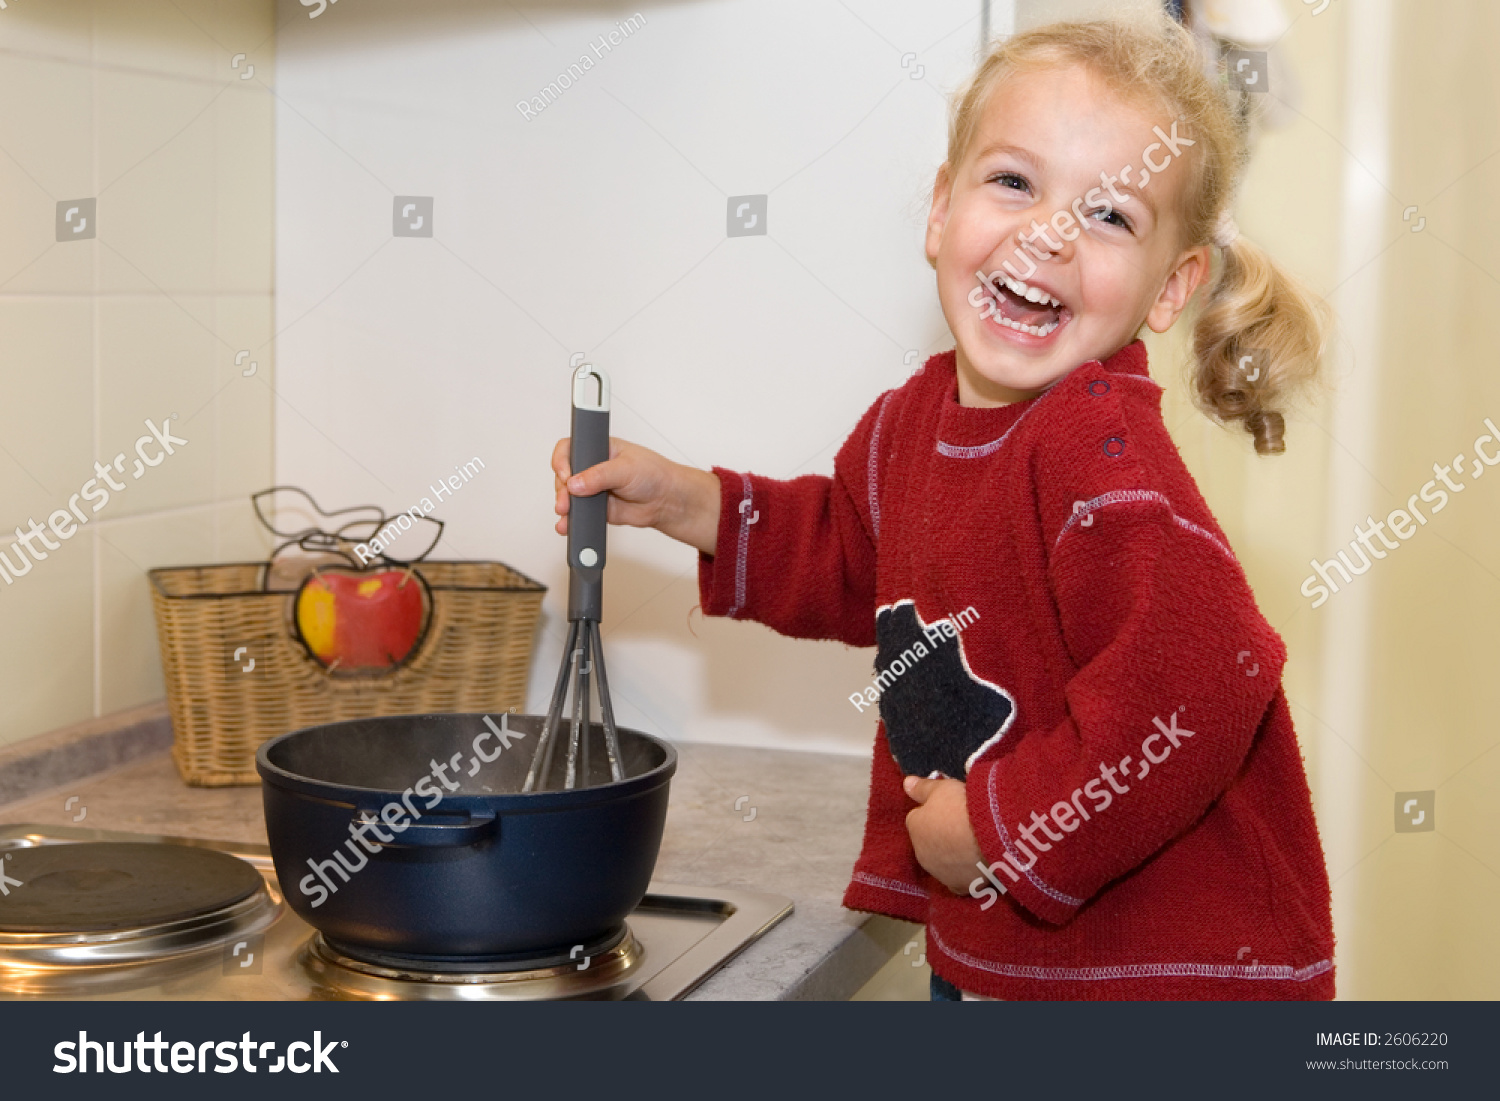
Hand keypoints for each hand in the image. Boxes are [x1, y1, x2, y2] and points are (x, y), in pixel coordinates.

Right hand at [551, 437, 721, 555]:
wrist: (667, 501)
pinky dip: (570, 521)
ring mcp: (593, 489)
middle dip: (561, 488)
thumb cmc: (654, 475)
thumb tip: (575, 484)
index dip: (562, 460)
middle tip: (567, 499)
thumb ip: (599, 475)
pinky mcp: (596, 508)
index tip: (565, 473)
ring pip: (568, 496)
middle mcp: (593, 467)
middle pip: (565, 474)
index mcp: (599, 448)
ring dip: (564, 505)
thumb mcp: (626, 468)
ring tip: (567, 513)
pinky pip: (578, 515)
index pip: (571, 448)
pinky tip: (567, 525)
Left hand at [903, 775, 983, 895]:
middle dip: (943, 835)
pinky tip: (977, 866)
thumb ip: (922, 787)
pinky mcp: (959, 887)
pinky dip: (965, 874)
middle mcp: (921, 854)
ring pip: (943, 862)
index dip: (936, 813)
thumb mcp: (941, 788)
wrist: (988, 836)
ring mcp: (940, 873)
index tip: (952, 809)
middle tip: (965, 825)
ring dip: (953, 855)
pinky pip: (958, 880)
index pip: (918, 818)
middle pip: (930, 842)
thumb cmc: (961, 807)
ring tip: (975, 844)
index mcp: (914, 828)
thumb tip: (905, 784)